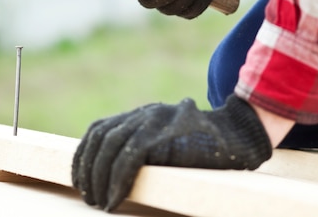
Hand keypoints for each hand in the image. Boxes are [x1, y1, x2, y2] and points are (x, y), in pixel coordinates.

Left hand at [71, 95, 271, 210]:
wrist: (237, 136)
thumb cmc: (205, 146)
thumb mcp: (169, 138)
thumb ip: (146, 144)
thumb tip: (116, 171)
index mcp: (142, 113)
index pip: (99, 129)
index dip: (84, 155)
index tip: (80, 180)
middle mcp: (144, 113)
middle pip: (100, 139)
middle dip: (88, 171)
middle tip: (88, 197)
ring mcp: (153, 122)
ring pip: (109, 149)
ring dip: (99, 180)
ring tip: (100, 203)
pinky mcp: (162, 136)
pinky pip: (127, 160)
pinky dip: (116, 183)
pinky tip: (114, 200)